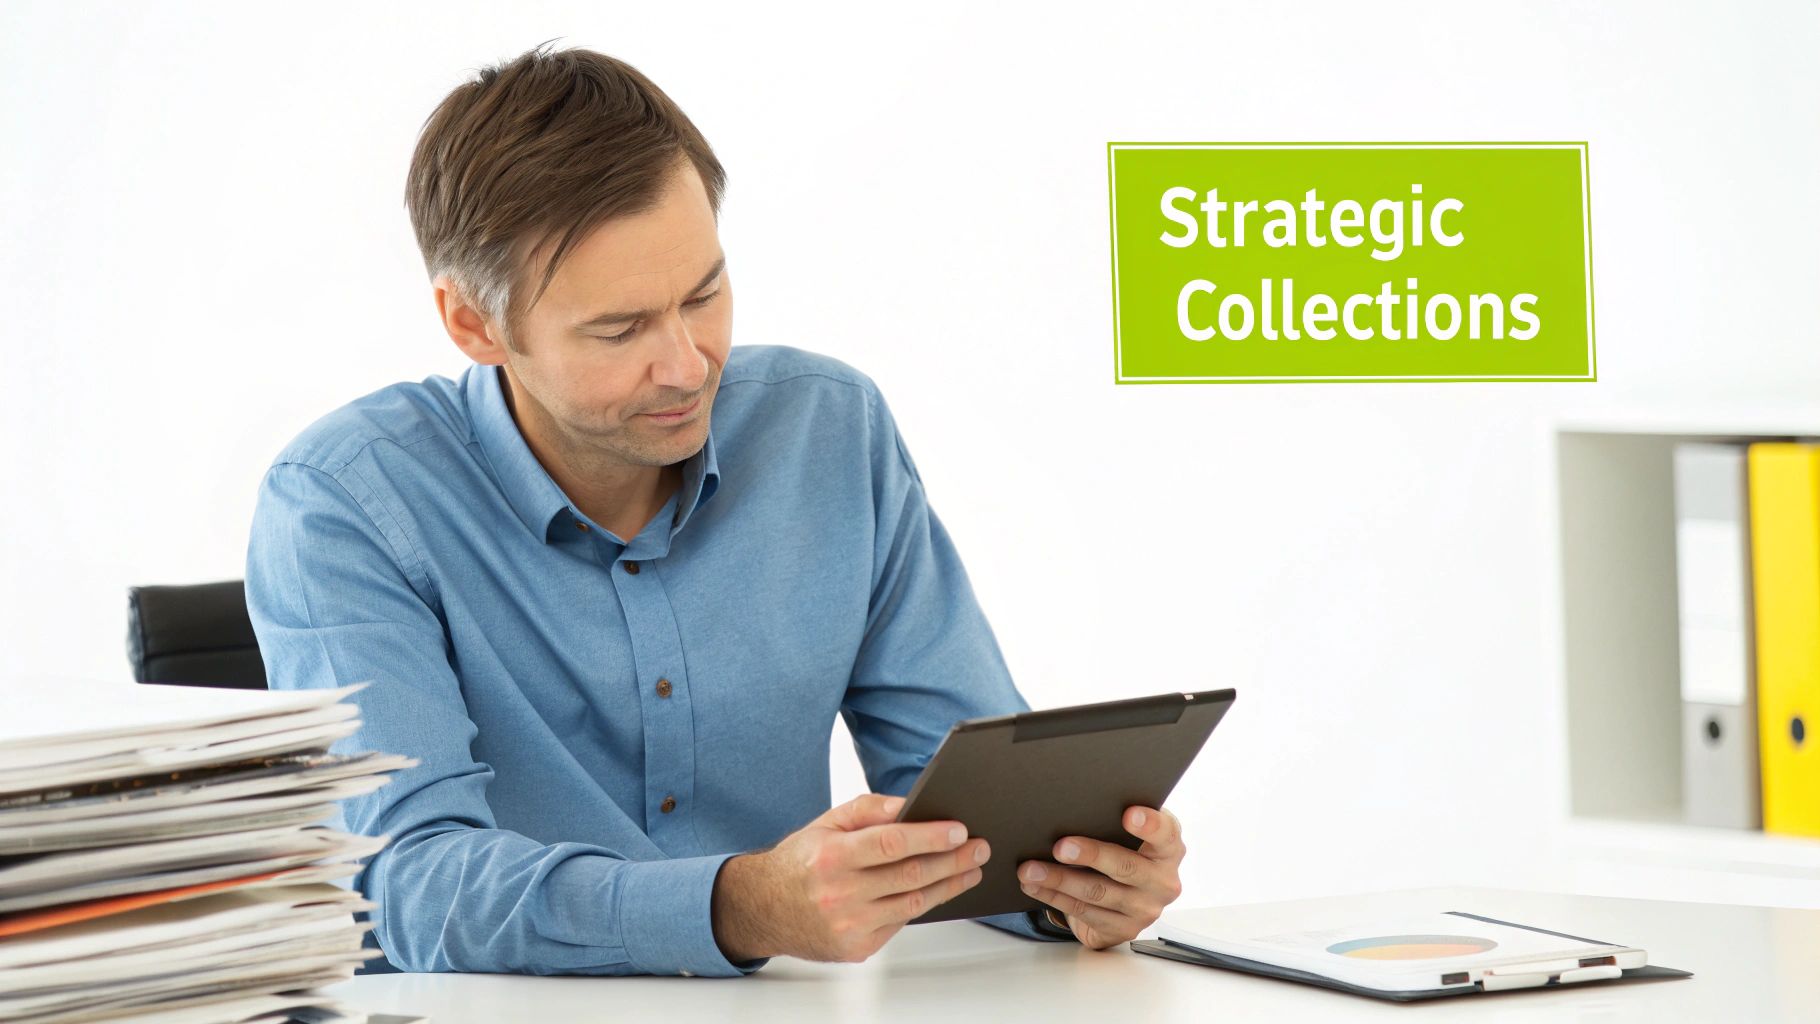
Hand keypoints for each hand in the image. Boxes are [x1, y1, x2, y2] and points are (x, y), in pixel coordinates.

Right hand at [711, 792, 989, 963]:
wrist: (764, 909)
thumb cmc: (800, 862)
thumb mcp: (827, 823)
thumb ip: (870, 809)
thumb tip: (912, 804)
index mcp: (831, 856)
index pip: (890, 844)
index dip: (929, 837)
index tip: (960, 830)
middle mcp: (839, 893)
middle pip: (910, 876)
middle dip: (952, 860)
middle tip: (979, 848)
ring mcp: (849, 925)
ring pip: (913, 903)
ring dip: (949, 885)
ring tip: (971, 868)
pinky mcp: (856, 948)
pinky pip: (901, 922)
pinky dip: (924, 904)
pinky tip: (941, 888)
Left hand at [1018, 805, 1184, 949]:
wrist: (1124, 894)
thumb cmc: (1121, 849)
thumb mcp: (1126, 833)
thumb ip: (1113, 821)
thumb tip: (1071, 806)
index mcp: (1169, 848)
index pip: (1165, 833)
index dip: (1149, 824)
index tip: (1128, 814)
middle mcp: (1163, 881)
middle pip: (1126, 867)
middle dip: (1090, 855)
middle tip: (1060, 847)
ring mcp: (1145, 910)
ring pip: (1098, 893)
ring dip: (1059, 880)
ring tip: (1031, 870)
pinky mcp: (1123, 930)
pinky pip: (1084, 913)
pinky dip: (1054, 898)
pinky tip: (1034, 887)